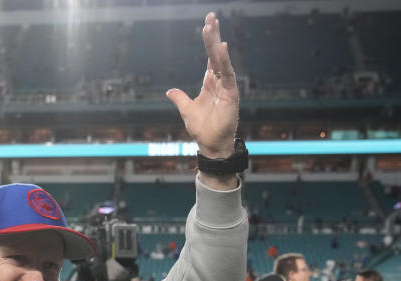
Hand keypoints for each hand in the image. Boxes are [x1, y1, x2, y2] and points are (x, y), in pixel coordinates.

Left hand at [166, 12, 238, 159]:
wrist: (210, 144)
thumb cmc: (202, 129)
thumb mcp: (186, 109)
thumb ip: (180, 98)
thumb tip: (170, 91)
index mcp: (210, 83)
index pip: (211, 57)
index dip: (209, 41)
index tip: (208, 23)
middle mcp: (220, 82)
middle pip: (216, 54)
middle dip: (213, 35)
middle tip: (211, 16)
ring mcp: (227, 87)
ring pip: (221, 60)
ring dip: (216, 43)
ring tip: (212, 26)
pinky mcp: (231, 95)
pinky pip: (228, 74)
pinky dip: (224, 61)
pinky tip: (221, 48)